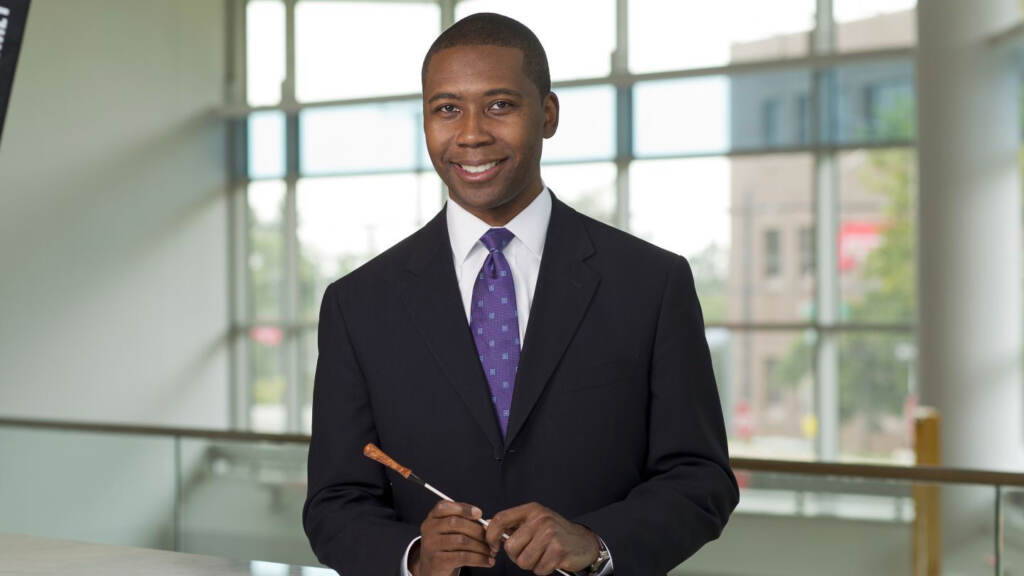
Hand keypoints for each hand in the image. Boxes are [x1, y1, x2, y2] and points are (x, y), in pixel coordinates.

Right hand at [411, 500, 495, 575]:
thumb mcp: (452, 530)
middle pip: (455, 523)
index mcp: (433, 517)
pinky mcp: (437, 561)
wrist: (434, 568)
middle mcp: (429, 529)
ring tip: (491, 552)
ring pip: (461, 541)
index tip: (479, 514)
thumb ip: (467, 522)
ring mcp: (431, 545)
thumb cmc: (448, 546)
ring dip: (481, 546)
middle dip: (477, 530)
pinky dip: (479, 559)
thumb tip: (488, 523)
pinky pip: (462, 557)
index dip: (463, 508)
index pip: (444, 507)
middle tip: (491, 539)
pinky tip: (487, 561)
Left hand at [485, 502, 599, 574]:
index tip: (493, 545)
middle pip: (511, 546)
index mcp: (532, 510)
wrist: (584, 542)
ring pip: (524, 561)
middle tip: (528, 553)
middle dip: (516, 556)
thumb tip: (488, 526)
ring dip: (531, 564)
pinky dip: (543, 569)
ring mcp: (551, 534)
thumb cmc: (557, 533)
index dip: (491, 534)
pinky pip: (538, 569)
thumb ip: (514, 524)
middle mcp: (541, 519)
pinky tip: (551, 560)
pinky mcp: (559, 551)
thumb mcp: (536, 521)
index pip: (502, 519)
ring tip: (542, 556)